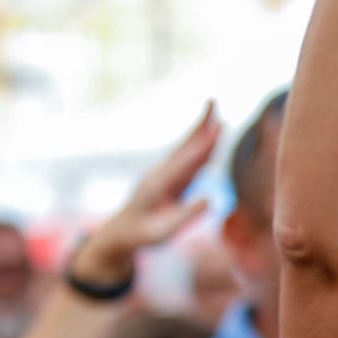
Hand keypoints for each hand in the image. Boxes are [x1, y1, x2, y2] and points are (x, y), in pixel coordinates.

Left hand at [74, 103, 221, 280]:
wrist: (121, 233)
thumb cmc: (142, 236)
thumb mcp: (162, 233)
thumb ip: (185, 217)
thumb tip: (210, 200)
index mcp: (159, 185)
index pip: (185, 162)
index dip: (201, 145)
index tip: (216, 127)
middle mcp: (162, 173)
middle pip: (185, 146)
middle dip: (200, 125)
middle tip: (213, 101)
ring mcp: (165, 174)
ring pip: (187, 149)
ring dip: (202, 131)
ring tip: (216, 114)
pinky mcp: (170, 178)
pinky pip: (188, 158)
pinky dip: (200, 145)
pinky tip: (210, 137)